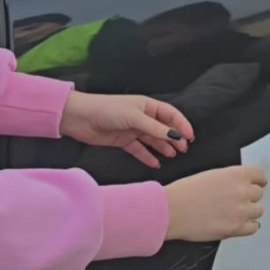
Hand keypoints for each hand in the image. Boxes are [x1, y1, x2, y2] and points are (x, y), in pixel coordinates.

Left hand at [60, 91, 194, 167]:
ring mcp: (133, 130)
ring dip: (163, 147)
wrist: (79, 118)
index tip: (190, 136)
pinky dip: (147, 156)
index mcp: (148, 106)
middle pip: (163, 128)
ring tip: (172, 155)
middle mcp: (143, 117)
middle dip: (174, 138)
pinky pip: (139, 149)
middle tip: (183, 149)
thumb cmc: (108, 110)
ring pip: (153, 140)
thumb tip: (176, 136)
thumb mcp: (135, 117)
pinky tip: (155, 163)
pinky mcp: (123, 141)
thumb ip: (156, 128)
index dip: (181, 125)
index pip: (171, 115)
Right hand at [164, 166, 266, 241]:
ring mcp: (241, 211)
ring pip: (258, 210)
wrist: (171, 211)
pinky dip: (248, 226)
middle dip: (249, 197)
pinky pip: (253, 227)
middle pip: (259, 193)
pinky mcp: (235, 228)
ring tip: (236, 213)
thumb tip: (238, 185)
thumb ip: (230, 179)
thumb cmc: (184, 192)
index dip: (257, 181)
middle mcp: (242, 191)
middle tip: (237, 201)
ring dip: (249, 211)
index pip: (260, 175)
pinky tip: (239, 224)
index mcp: (236, 175)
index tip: (256, 184)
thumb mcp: (211, 175)